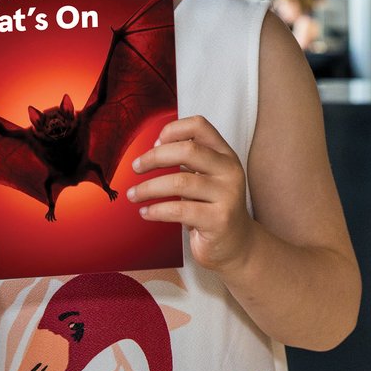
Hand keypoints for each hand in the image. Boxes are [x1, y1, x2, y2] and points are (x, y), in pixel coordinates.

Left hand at [129, 115, 256, 273]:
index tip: (155, 143)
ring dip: (149, 188)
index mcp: (225, 155)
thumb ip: (189, 161)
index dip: (173, 130)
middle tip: (136, 168)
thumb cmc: (213, 209)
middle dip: (154, 157)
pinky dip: (156, 210)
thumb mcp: (207, 178)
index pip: (199, 126)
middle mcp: (229, 171)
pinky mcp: (219, 220)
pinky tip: (146, 212)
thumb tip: (156, 148)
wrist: (237, 245)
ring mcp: (227, 195)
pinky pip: (180, 210)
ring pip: (179, 182)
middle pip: (187, 150)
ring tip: (133, 194)